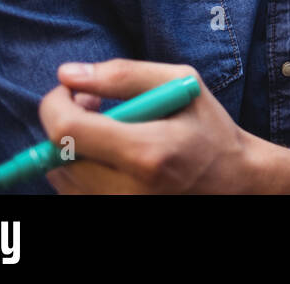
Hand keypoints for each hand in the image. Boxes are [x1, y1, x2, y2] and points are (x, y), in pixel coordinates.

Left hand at [41, 59, 289, 193]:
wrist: (234, 184)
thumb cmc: (210, 130)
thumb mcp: (183, 84)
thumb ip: (124, 74)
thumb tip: (67, 74)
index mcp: (147, 152)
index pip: (68, 132)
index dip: (55, 105)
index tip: (68, 90)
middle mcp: (127, 191)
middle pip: (58, 157)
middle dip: (66, 123)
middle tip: (92, 106)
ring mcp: (119, 209)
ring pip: (62, 177)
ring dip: (71, 147)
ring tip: (107, 131)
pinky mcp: (116, 216)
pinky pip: (75, 192)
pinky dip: (82, 168)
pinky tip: (109, 154)